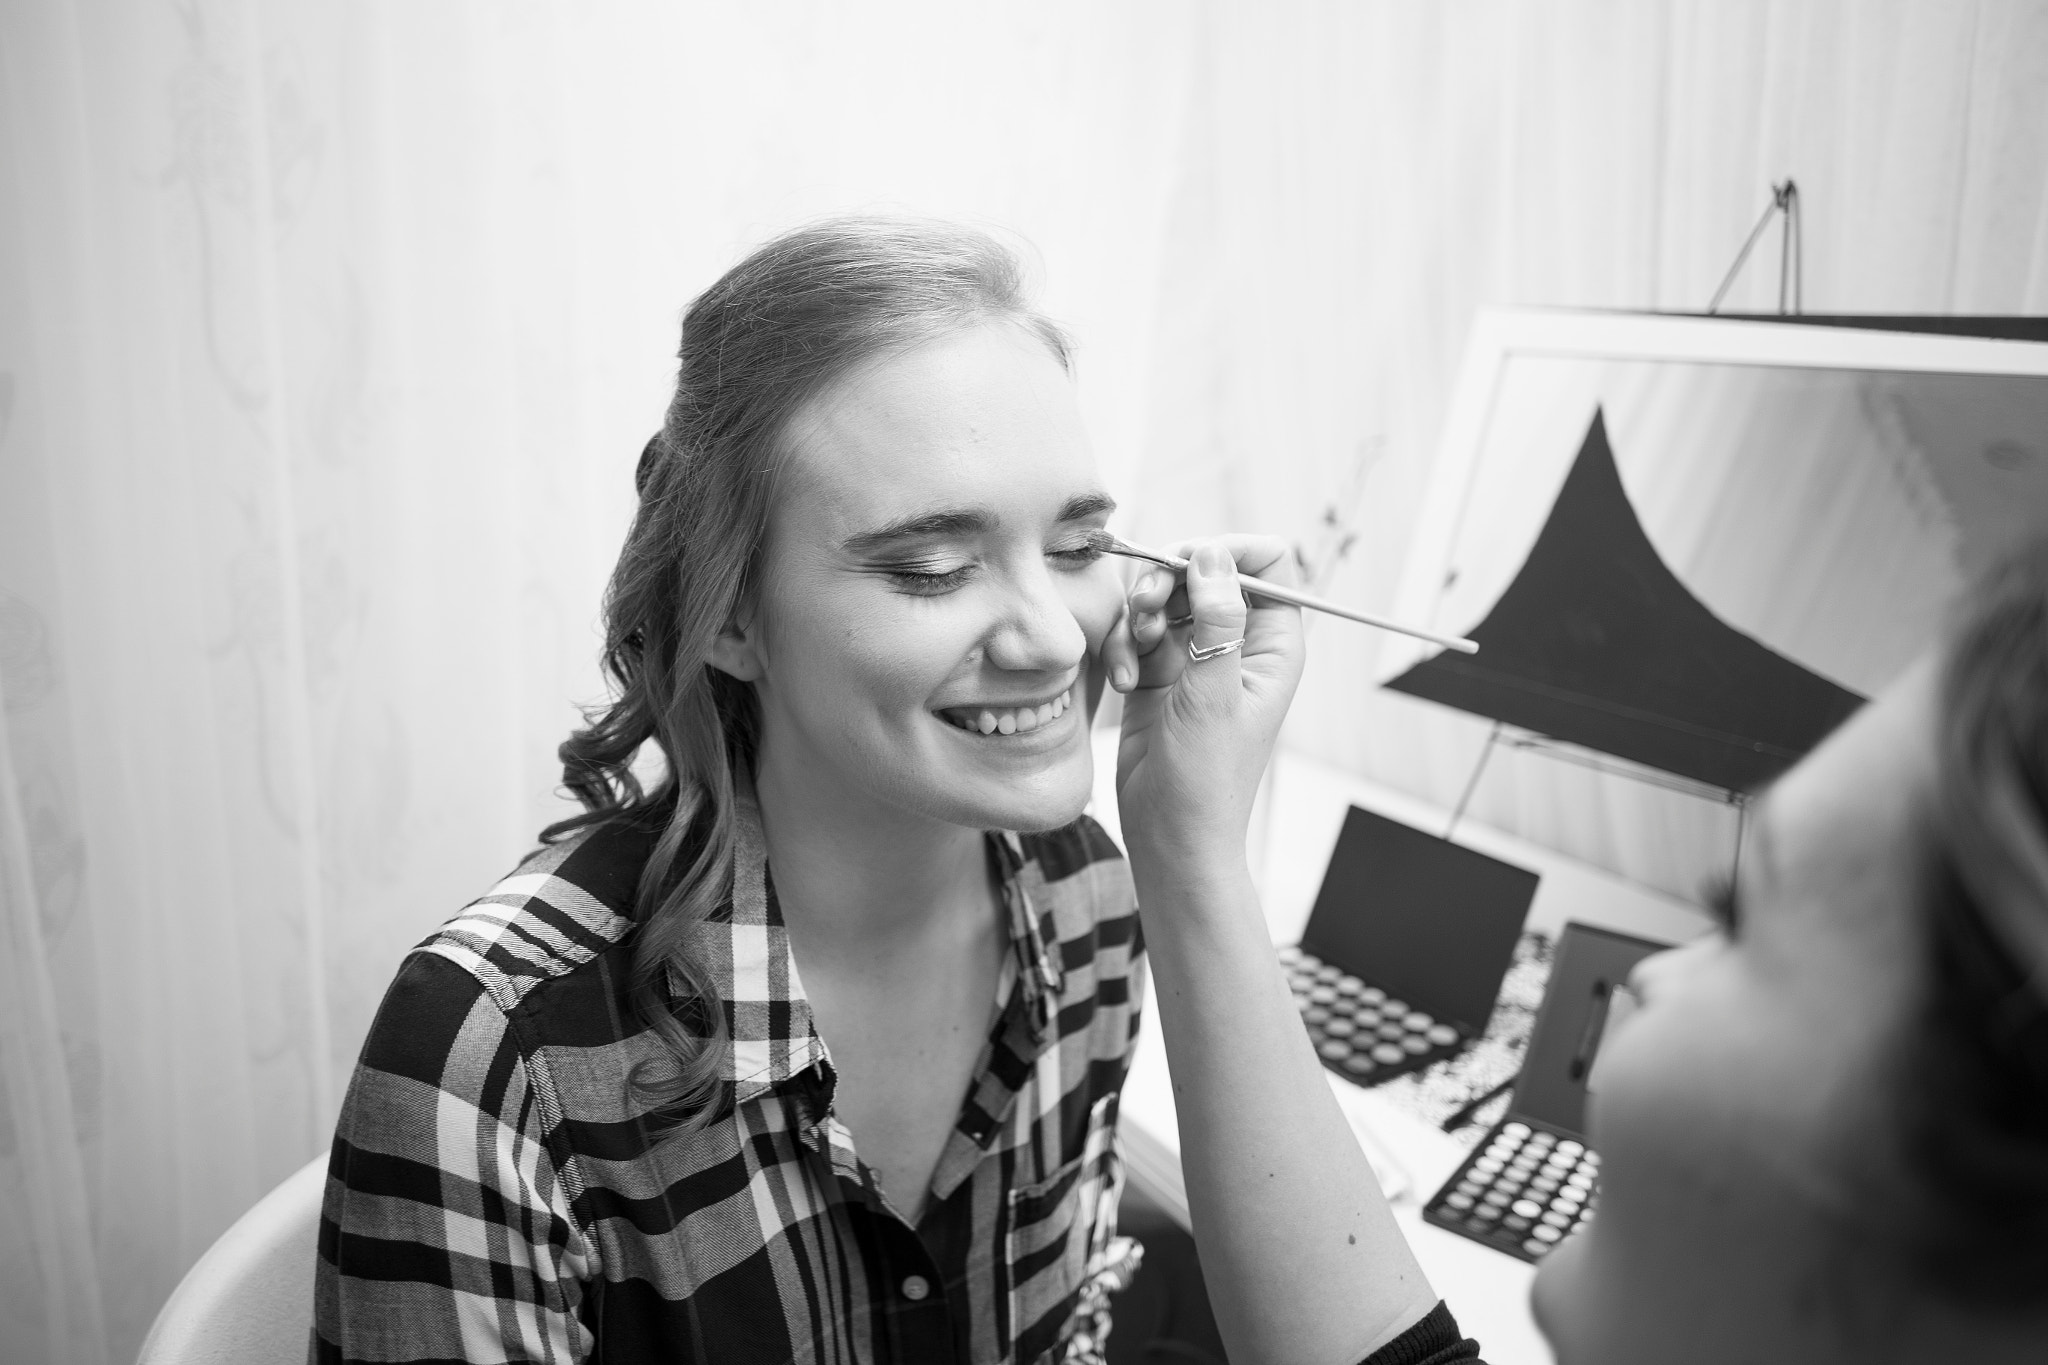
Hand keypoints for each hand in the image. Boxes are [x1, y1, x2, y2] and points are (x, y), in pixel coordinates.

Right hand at [1102, 536, 1304, 865]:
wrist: (1171, 836)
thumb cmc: (1208, 779)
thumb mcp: (1214, 695)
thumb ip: (1217, 622)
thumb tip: (1212, 556)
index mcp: (1273, 644)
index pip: (1267, 563)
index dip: (1227, 551)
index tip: (1187, 562)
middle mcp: (1238, 643)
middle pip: (1204, 571)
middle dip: (1168, 582)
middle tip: (1147, 609)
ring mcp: (1197, 657)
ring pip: (1165, 598)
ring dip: (1140, 617)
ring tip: (1134, 655)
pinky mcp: (1158, 673)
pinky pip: (1137, 632)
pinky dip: (1123, 647)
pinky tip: (1123, 682)